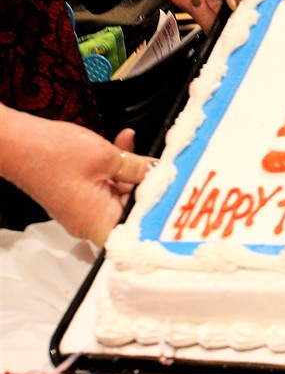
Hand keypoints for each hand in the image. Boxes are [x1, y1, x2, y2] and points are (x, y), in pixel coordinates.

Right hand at [0, 104, 154, 243]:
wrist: (17, 141)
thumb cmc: (51, 154)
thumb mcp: (107, 158)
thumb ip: (139, 168)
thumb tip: (160, 172)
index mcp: (98, 222)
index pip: (138, 231)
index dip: (159, 214)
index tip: (177, 196)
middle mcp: (90, 221)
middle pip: (132, 210)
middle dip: (149, 184)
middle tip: (167, 165)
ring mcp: (83, 208)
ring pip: (121, 192)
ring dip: (133, 170)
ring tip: (144, 147)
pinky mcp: (78, 195)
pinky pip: (106, 184)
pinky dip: (117, 166)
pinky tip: (125, 143)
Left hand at [112, 0, 268, 29]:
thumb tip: (245, 1)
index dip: (280, 0)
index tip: (275, 8)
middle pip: (261, 12)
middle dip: (255, 18)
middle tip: (248, 19)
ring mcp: (229, 6)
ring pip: (241, 26)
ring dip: (233, 27)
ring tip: (224, 17)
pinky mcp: (211, 17)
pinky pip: (218, 32)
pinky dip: (211, 28)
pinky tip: (201, 5)